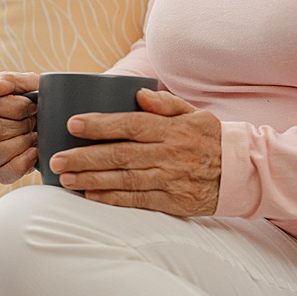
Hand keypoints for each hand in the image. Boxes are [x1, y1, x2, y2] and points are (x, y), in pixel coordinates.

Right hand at [0, 71, 39, 182]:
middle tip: (34, 121)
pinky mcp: (2, 170)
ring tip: (34, 137)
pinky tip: (34, 153)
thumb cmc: (41, 100)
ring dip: (18, 144)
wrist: (59, 121)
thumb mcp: (30, 83)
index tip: (32, 104)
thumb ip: (9, 80)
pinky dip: (20, 165)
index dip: (14, 106)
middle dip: (20, 124)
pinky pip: (2, 175)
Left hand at [48, 87, 221, 214]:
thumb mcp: (195, 114)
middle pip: (119, 155)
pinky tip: (88, 195)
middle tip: (56, 158)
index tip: (73, 124)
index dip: (100, 125)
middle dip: (84, 157)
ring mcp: (168, 179)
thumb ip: (165, 105)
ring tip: (64, 178)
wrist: (240, 173)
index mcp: (171, 129)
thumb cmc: (210, 140)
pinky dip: (110, 198)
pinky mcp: (169, 201)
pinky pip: (135, 200)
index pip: (130, 125)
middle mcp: (167, 154)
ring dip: (90, 180)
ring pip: (122, 180)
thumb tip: (137, 93)